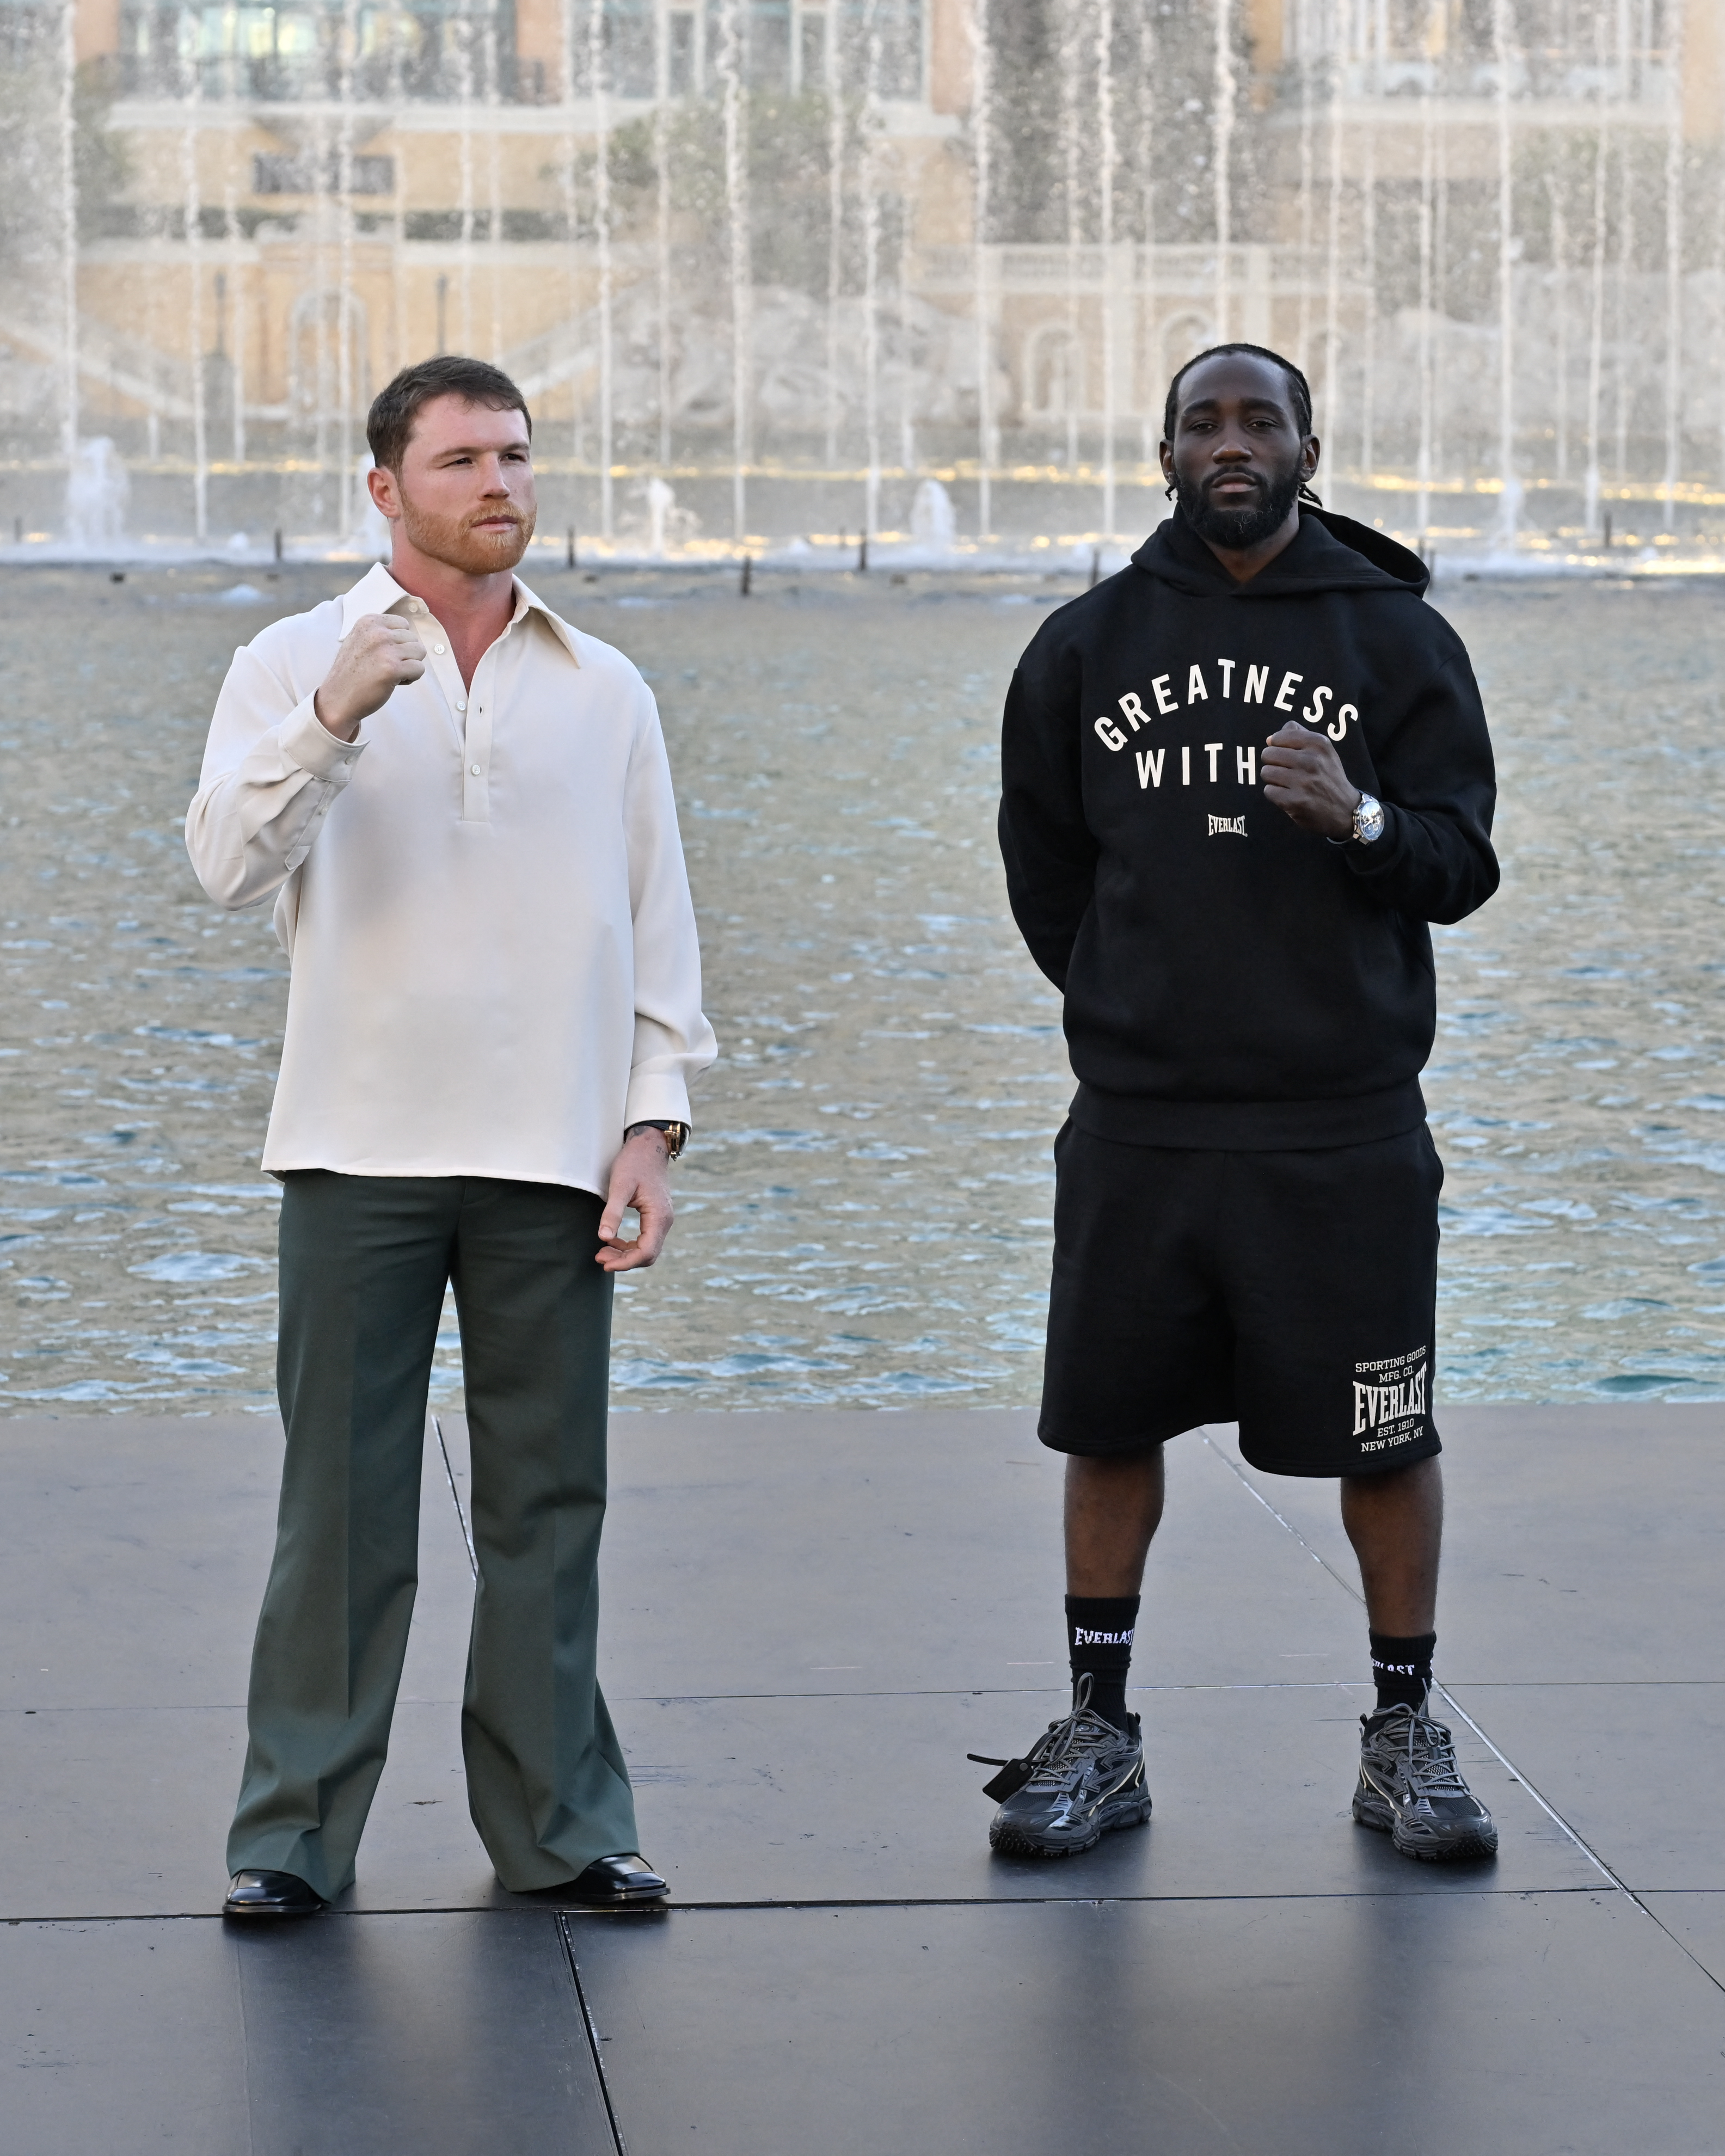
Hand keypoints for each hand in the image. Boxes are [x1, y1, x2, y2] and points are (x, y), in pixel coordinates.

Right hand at [313, 612, 426, 739]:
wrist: (338, 698)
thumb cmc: (352, 672)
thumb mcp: (359, 640)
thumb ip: (379, 632)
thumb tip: (406, 633)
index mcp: (369, 621)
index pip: (403, 624)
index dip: (399, 641)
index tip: (384, 653)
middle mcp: (377, 632)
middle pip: (413, 639)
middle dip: (405, 654)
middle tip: (386, 666)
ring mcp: (385, 650)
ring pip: (419, 652)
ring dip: (409, 665)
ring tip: (390, 673)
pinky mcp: (393, 669)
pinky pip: (419, 669)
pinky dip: (411, 678)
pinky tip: (394, 682)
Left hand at [596, 1128, 674, 1272]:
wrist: (648, 1147)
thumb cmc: (634, 1163)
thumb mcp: (619, 1186)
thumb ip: (612, 1213)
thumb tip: (602, 1238)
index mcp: (658, 1216)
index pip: (646, 1252)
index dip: (625, 1262)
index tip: (604, 1263)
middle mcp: (664, 1221)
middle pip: (647, 1255)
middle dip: (623, 1260)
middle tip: (599, 1257)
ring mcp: (662, 1220)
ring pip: (646, 1249)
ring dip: (625, 1255)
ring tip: (602, 1251)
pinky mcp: (656, 1217)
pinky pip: (645, 1240)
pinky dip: (629, 1245)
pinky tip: (611, 1240)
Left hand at [1261, 721, 1358, 837]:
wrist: (1345, 810)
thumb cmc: (1328, 777)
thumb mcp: (1323, 750)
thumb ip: (1299, 735)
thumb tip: (1271, 738)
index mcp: (1319, 744)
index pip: (1278, 737)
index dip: (1277, 746)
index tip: (1286, 754)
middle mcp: (1312, 761)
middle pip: (1268, 754)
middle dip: (1272, 763)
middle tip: (1286, 771)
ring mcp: (1303, 782)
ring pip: (1266, 772)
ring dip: (1273, 779)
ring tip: (1288, 783)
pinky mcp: (1294, 801)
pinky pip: (1268, 790)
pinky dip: (1275, 794)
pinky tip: (1289, 795)